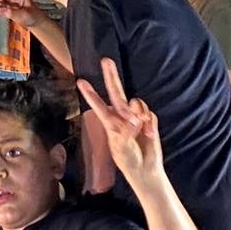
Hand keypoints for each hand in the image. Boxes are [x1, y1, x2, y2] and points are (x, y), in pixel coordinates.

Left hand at [76, 58, 162, 181]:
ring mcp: (136, 116)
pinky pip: (150, 114)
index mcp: (110, 122)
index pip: (98, 105)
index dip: (91, 93)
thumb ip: (125, 130)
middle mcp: (121, 115)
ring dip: (138, 112)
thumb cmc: (127, 159)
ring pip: (136, 103)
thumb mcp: (121, 146)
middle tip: (106, 60)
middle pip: (116, 92)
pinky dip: (149, 123)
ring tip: (139, 126)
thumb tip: (135, 117)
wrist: (145, 169)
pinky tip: (148, 134)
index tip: (80, 81)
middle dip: (111, 76)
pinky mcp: (149, 120)